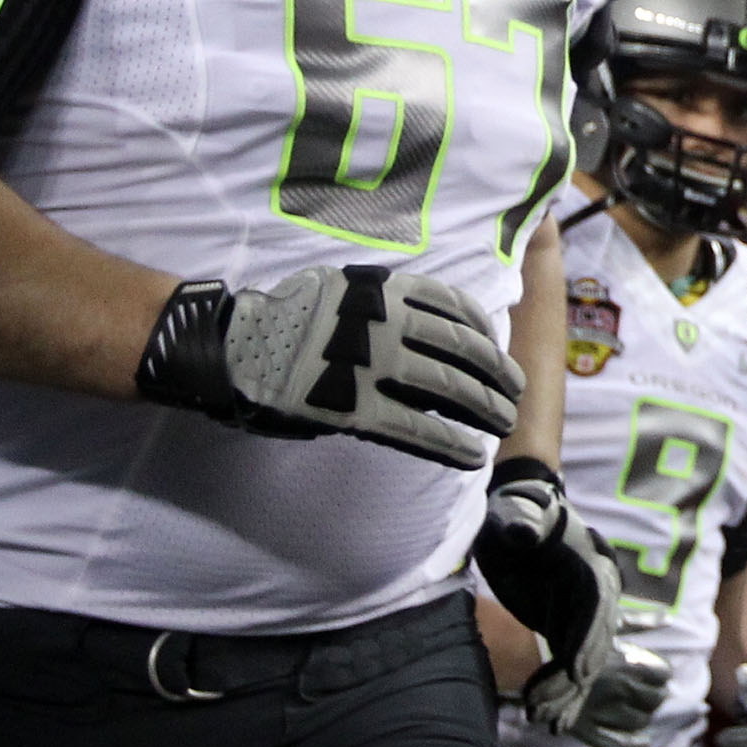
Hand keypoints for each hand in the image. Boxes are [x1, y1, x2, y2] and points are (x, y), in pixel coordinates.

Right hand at [135, 266, 523, 469]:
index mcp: (386, 290)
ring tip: (504, 424)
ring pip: (449, 390)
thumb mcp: (344, 290)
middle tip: (514, 392)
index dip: (486, 332)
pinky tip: (473, 456)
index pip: (456, 307)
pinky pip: (417, 430)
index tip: (499, 348)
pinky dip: (451, 444)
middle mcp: (387, 323)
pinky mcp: (355, 409)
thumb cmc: (287, 318)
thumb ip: (387, 306)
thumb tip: (430, 337)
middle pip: (462, 350)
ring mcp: (372, 366)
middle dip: (496, 373)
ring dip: (484, 409)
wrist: (232, 343)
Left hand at [473, 462, 674, 746]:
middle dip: (571, 678)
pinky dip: (562, 693)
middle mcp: (597, 594)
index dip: (588, 640)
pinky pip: (570, 666)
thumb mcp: (515, 513)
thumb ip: (522, 522)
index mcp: (592, 566)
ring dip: (564, 693)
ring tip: (541, 721)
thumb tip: (522, 533)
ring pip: (583, 662)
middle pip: (592, 642)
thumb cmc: (517, 512)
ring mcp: (582, 614)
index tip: (577, 672)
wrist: (517, 515)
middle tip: (541, 708)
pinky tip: (549, 719)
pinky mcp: (566, 627)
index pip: (596, 607)